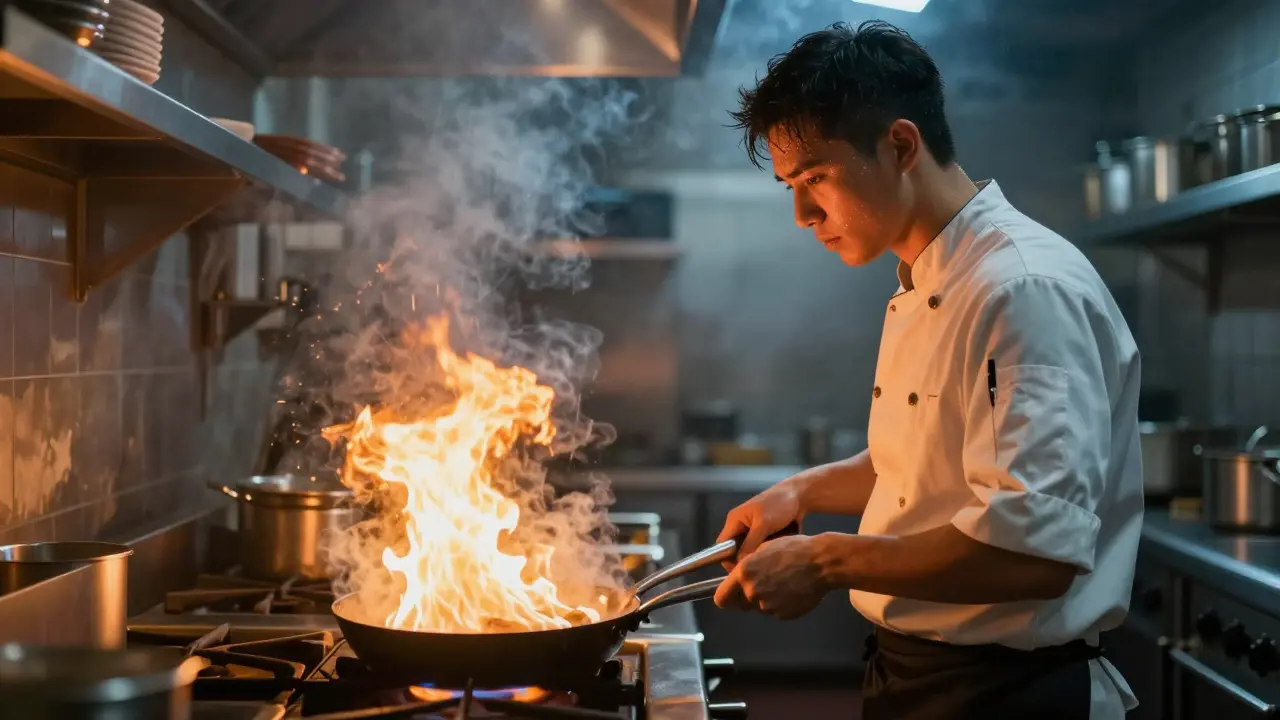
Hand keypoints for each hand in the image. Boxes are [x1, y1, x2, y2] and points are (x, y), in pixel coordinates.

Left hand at [713, 534, 829, 619]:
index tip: (730, 595)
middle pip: (741, 604)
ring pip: (760, 608)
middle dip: (747, 597)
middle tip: (764, 583)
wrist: (822, 562)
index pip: (721, 598)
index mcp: (744, 574)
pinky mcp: (784, 615)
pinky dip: (781, 604)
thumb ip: (747, 565)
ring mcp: (769, 606)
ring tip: (783, 583)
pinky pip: (776, 612)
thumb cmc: (794, 549)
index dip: (724, 597)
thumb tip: (739, 575)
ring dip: (766, 599)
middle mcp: (753, 592)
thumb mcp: (764, 548)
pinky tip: (792, 590)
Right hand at [716, 477, 804, 569]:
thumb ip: (751, 543)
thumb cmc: (780, 504)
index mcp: (734, 520)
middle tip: (758, 569)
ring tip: (770, 559)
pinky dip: (767, 552)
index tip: (741, 571)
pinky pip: (760, 548)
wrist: (800, 495)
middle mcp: (740, 525)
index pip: (722, 545)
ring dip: (758, 556)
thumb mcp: (764, 524)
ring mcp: (752, 530)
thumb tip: (741, 562)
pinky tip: (777, 554)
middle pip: (735, 550)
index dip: (727, 560)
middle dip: (745, 559)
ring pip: (749, 551)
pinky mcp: (764, 534)